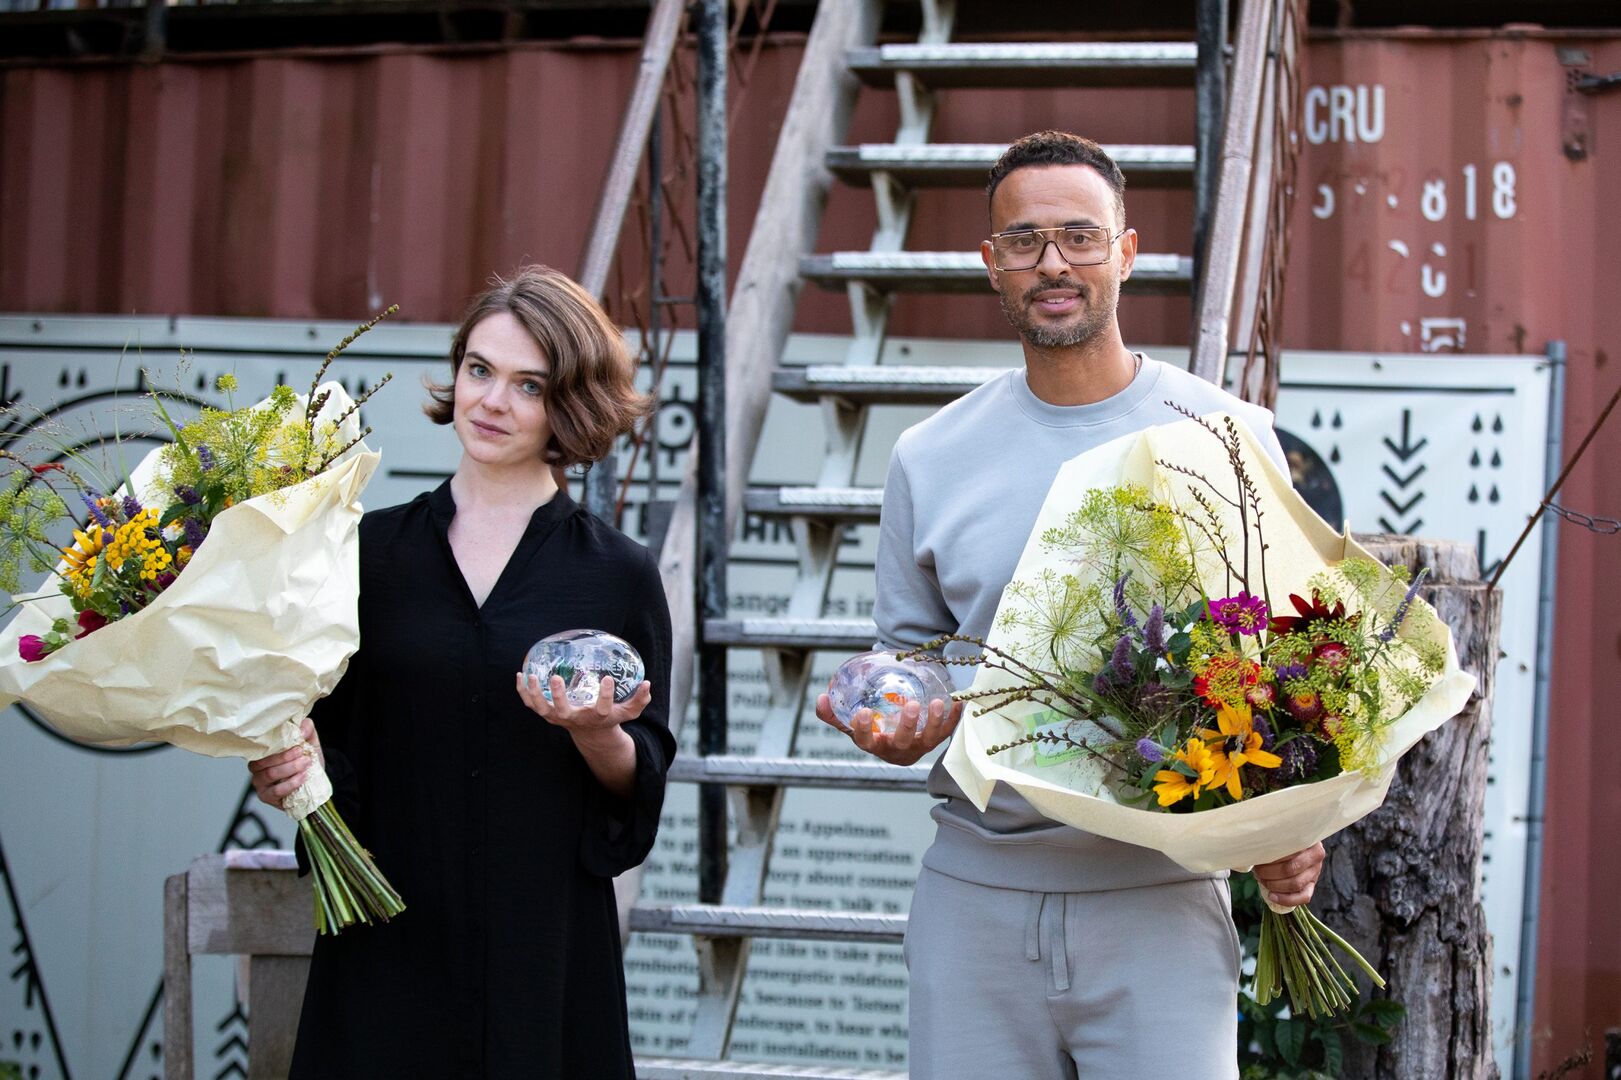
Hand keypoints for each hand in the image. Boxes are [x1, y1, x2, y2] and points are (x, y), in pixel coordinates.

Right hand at [247, 717, 320, 808]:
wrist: (317, 781)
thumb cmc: (307, 759)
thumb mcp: (310, 741)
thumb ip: (307, 728)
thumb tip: (301, 729)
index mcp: (263, 752)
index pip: (260, 747)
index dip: (277, 745)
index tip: (297, 745)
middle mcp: (257, 767)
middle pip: (262, 762)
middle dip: (285, 757)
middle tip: (303, 754)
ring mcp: (260, 783)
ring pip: (269, 774)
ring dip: (290, 769)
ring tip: (305, 764)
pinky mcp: (267, 796)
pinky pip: (276, 791)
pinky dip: (291, 783)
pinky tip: (302, 777)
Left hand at [515, 673, 651, 745]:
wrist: (591, 734)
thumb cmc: (610, 717)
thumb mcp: (628, 711)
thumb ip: (640, 700)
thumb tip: (648, 683)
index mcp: (596, 717)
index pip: (601, 708)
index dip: (604, 695)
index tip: (607, 679)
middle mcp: (575, 719)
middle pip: (563, 711)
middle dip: (558, 696)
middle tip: (557, 678)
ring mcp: (558, 718)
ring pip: (542, 709)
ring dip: (534, 694)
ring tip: (531, 676)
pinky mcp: (547, 714)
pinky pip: (531, 704)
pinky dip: (524, 692)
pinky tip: (520, 675)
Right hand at [815, 692, 959, 765]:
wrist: (899, 744)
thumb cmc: (874, 730)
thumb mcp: (851, 724)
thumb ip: (834, 713)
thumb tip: (821, 698)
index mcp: (874, 744)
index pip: (865, 740)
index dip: (864, 729)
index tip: (862, 713)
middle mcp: (897, 748)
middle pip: (901, 741)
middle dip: (906, 725)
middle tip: (910, 704)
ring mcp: (918, 746)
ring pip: (928, 739)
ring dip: (934, 722)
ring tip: (937, 703)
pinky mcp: (934, 740)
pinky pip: (946, 732)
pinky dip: (953, 719)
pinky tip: (957, 704)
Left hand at [1254, 841, 1325, 906]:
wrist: (1296, 848)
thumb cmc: (1282, 841)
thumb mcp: (1280, 836)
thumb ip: (1272, 841)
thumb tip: (1253, 849)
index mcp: (1308, 840)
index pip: (1289, 851)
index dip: (1271, 857)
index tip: (1257, 858)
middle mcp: (1315, 856)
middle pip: (1291, 869)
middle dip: (1269, 872)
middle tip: (1257, 871)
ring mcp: (1315, 872)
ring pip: (1295, 884)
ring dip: (1274, 885)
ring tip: (1262, 880)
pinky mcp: (1312, 886)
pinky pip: (1302, 897)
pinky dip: (1285, 899)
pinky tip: (1271, 896)